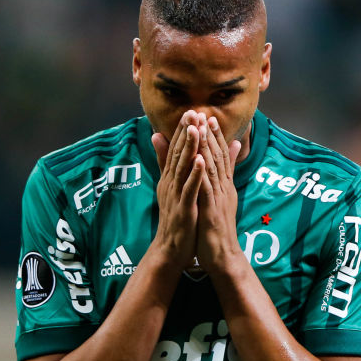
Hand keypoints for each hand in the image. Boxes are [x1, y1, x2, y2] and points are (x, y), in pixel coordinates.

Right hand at [151, 111, 205, 268]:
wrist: (170, 249)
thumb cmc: (176, 218)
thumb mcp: (173, 188)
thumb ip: (168, 164)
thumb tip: (159, 139)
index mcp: (170, 178)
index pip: (176, 150)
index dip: (183, 130)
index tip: (190, 111)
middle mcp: (170, 183)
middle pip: (178, 154)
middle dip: (185, 132)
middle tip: (192, 111)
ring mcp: (176, 195)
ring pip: (182, 168)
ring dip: (189, 148)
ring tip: (195, 129)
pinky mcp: (183, 208)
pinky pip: (189, 189)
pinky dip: (195, 174)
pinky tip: (201, 161)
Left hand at [196, 115, 243, 272]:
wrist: (223, 257)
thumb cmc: (218, 230)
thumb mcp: (220, 201)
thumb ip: (223, 180)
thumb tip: (226, 162)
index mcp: (223, 186)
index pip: (220, 157)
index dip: (214, 136)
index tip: (208, 117)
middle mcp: (223, 189)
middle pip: (218, 158)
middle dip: (210, 135)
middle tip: (204, 113)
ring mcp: (218, 199)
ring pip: (213, 170)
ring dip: (207, 148)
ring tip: (201, 129)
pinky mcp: (211, 212)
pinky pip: (207, 190)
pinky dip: (203, 174)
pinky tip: (198, 161)